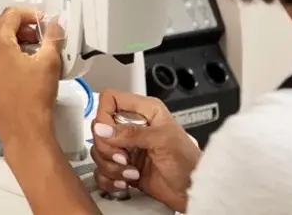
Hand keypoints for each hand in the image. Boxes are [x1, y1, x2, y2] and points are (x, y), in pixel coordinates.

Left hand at [0, 7, 63, 145]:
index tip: (43, 22)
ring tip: (28, 45)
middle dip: (16, 23)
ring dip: (6, 34)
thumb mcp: (49, 62)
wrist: (22, 127)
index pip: (10, 15)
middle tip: (36, 33)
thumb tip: (56, 23)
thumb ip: (53, 37)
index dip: (28, 14)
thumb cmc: (35, 95)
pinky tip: (18, 59)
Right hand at [89, 90, 199, 212]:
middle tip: (124, 157)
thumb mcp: (163, 140)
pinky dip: (110, 179)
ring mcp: (127, 148)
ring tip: (130, 171)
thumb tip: (103, 128)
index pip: (110, 99)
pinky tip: (126, 181)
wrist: (193, 193)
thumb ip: (132, 133)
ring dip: (111, 166)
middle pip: (99, 128)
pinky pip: (102, 171)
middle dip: (108, 147)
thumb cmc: (189, 164)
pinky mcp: (123, 167)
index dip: (104, 115)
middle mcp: (133, 127)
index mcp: (145, 111)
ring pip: (98, 151)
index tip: (109, 133)